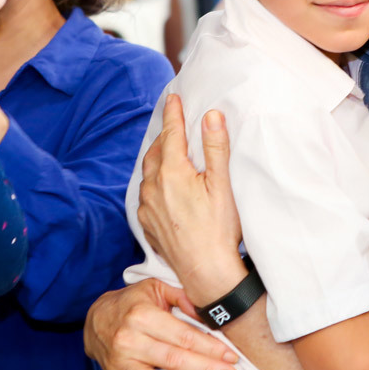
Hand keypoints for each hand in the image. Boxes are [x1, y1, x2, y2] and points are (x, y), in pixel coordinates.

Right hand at [84, 279, 239, 369]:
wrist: (97, 316)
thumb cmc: (133, 303)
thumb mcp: (156, 288)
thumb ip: (182, 297)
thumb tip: (207, 313)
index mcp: (142, 315)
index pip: (182, 335)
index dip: (209, 347)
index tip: (230, 357)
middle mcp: (129, 339)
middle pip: (171, 358)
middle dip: (204, 369)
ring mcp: (118, 361)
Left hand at [138, 94, 245, 304]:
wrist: (205, 271)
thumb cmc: (219, 228)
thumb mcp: (222, 184)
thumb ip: (215, 148)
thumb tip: (211, 115)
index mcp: (172, 172)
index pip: (172, 133)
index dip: (174, 113)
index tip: (174, 98)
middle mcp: (154, 187)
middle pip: (155, 151)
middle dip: (164, 135)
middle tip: (172, 123)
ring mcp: (148, 207)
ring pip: (148, 173)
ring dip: (157, 159)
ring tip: (167, 151)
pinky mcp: (148, 224)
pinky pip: (146, 195)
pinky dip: (153, 182)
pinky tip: (162, 186)